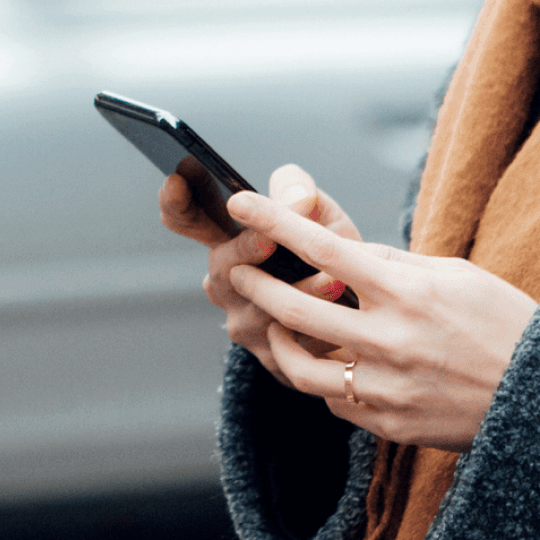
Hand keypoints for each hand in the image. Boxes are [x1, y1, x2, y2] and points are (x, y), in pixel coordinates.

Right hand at [159, 164, 360, 383]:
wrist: (363, 317)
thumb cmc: (334, 256)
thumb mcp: (320, 216)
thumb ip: (302, 193)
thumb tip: (297, 200)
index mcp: (230, 241)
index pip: (188, 220)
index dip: (176, 202)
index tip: (175, 179)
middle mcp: (228, 284)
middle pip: (221, 266)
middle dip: (244, 250)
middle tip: (268, 239)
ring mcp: (245, 324)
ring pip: (257, 309)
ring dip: (298, 292)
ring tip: (332, 280)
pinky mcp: (272, 360)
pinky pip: (290, 345)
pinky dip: (320, 329)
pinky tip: (344, 318)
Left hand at [225, 192, 537, 451]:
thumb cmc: (501, 322)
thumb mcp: (453, 275)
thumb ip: (392, 265)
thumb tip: (342, 254)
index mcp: (407, 290)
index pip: (323, 247)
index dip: (274, 222)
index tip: (240, 202)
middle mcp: (389, 339)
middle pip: (295, 309)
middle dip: (258, 285)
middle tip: (239, 270)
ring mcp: (385, 386)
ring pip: (300, 367)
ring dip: (278, 341)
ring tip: (272, 326)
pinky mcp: (387, 424)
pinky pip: (335, 400)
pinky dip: (326, 380)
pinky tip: (332, 366)